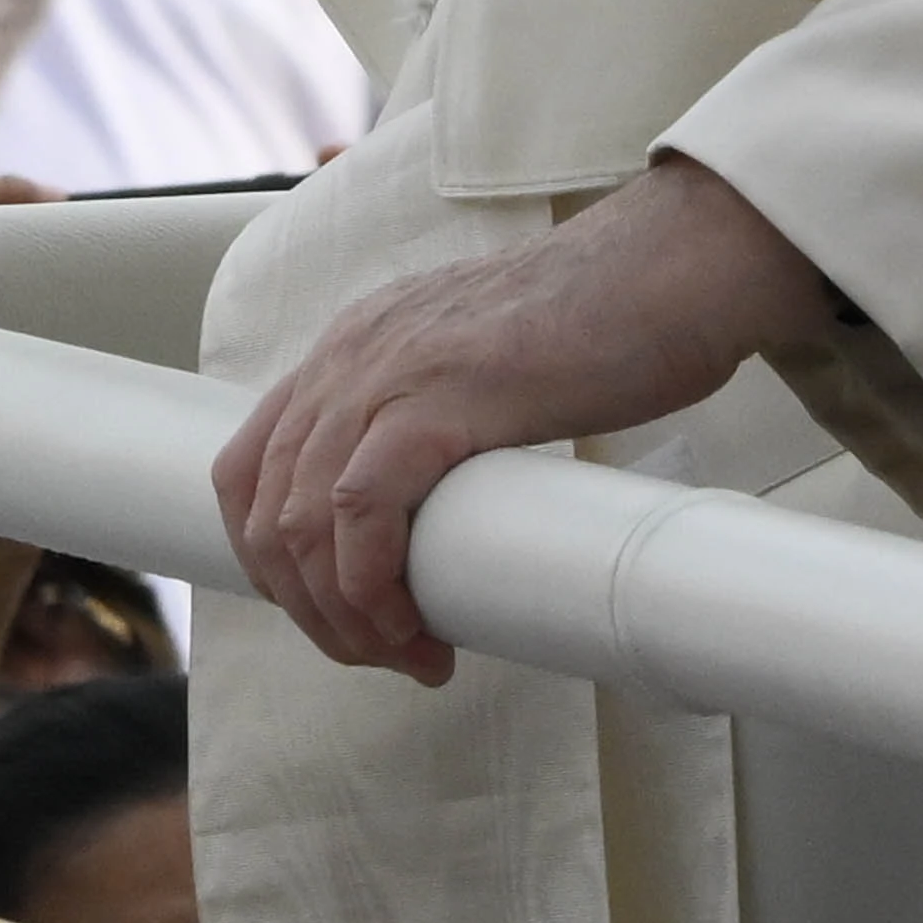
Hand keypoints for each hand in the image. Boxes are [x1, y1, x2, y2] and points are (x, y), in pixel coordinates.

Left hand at [212, 155, 838, 682]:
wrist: (673, 269)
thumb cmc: (607, 327)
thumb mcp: (483, 370)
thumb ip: (441, 420)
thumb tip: (436, 525)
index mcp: (355, 345)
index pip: (248, 470)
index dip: (276, 566)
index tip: (342, 617)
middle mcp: (351, 353)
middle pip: (262, 511)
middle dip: (310, 611)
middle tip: (386, 654)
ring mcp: (389, 370)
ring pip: (299, 522)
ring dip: (344, 617)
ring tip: (410, 654)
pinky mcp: (441, 397)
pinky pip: (358, 510)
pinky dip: (371, 588)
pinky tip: (418, 625)